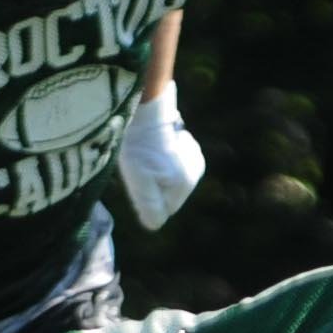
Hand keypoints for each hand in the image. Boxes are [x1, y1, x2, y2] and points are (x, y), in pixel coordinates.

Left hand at [116, 84, 207, 229]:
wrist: (144, 107)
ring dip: (155, 171)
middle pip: (166, 193)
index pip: (163, 208)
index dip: (146, 198)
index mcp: (185, 183)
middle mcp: (195, 171)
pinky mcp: (186, 143)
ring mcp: (192, 156)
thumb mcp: (139, 182)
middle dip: (152, 185)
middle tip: (139, 165)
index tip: (137, 179)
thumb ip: (149, 207)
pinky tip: (151, 145)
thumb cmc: (139, 146)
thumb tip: (154, 226)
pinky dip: (159, 158)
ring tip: (143, 153)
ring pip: (168, 178)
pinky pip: (170, 163)